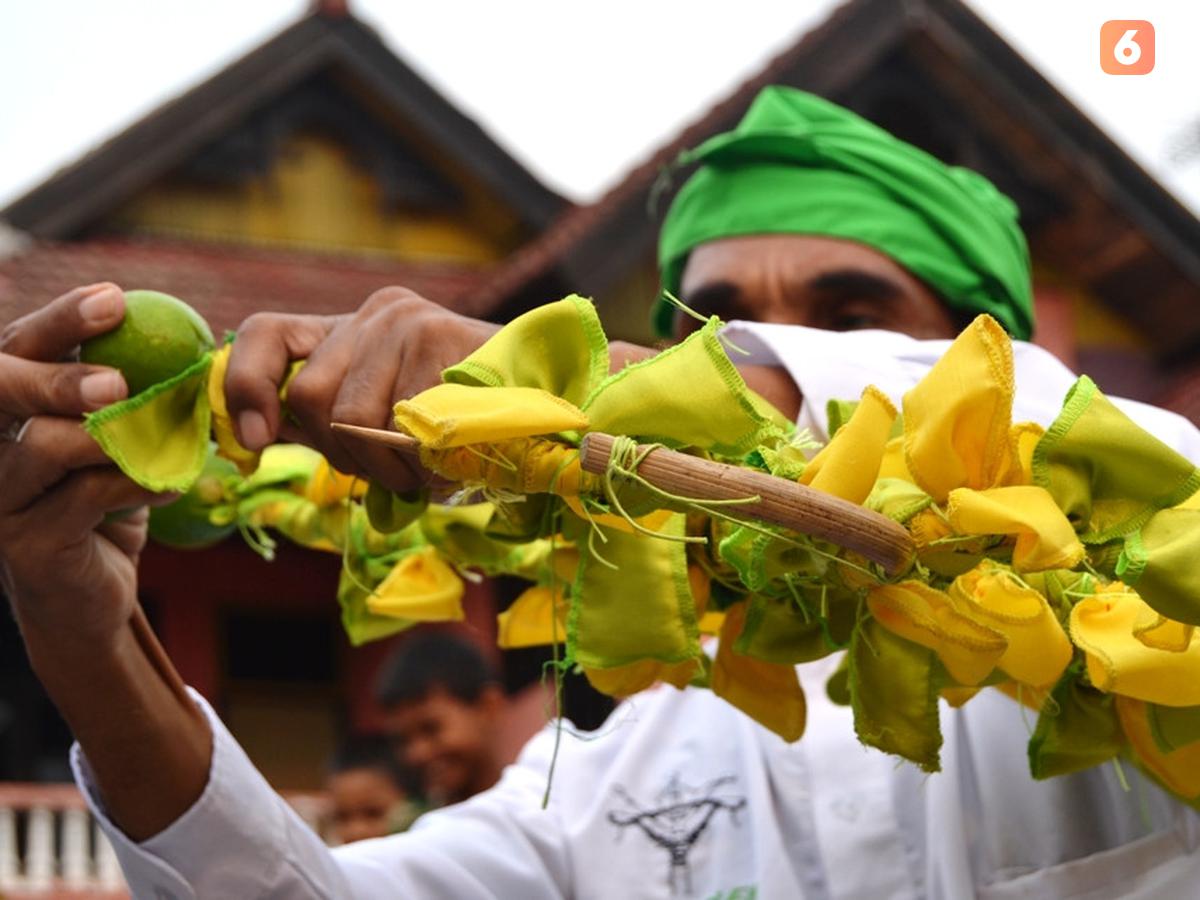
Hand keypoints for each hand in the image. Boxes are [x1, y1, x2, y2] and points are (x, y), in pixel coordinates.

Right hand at [0, 284, 168, 652]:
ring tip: (163, 443)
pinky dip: (135, 484)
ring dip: (112, 439)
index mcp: (10, 411)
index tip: (113, 299)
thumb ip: (123, 397)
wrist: (89, 597)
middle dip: (59, 375)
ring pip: (43, 446)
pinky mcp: (28, 543)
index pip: (17, 348)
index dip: (60, 320)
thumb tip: (181, 338)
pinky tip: (172, 484)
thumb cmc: (104, 504)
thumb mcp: (113, 443)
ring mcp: (0, 497)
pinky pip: (82, 499)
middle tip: (118, 382)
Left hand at [224, 287, 498, 493]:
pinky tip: (452, 458)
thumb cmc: (462, 422)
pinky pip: (401, 424)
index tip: (256, 442)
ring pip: (353, 418)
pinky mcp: (438, 334)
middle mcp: (372, 314)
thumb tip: (255, 438)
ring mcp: (405, 321)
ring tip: (427, 467)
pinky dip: (423, 461)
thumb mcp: (386, 415)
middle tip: (391, 468)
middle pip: (311, 398)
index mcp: (349, 331)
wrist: (548, 399)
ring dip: (388, 466)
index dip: (245, 388)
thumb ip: (328, 421)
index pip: (266, 335)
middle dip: (345, 454)